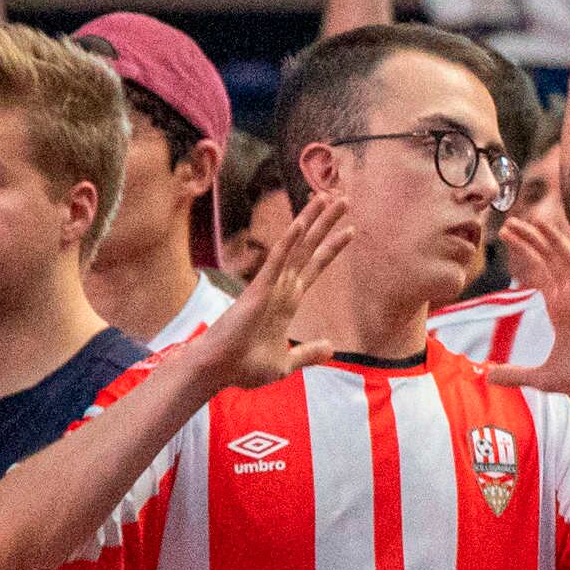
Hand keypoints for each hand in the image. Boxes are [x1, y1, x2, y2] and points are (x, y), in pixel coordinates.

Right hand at [198, 193, 350, 389]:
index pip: (315, 267)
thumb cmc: (245, 367)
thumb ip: (309, 353)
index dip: (332, 248)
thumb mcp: (287, 362)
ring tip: (327, 197)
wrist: (219, 371)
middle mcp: (281, 287)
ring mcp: (270, 286)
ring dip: (311, 221)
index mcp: (288, 301)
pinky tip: (300, 223)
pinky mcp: (259, 290)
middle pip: (309, 248)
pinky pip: (276, 261)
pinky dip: (288, 242)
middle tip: (344, 198)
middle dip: (326, 223)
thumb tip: (331, 347)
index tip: (350, 230)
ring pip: (296, 246)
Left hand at [495, 217, 569, 404]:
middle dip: (532, 239)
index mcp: (561, 308)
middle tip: (511, 220)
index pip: (539, 271)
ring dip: (556, 243)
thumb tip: (488, 377)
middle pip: (551, 260)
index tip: (506, 233)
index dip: (524, 250)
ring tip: (539, 222)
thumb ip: (517, 374)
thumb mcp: (545, 378)